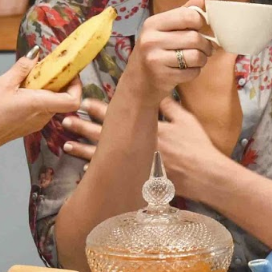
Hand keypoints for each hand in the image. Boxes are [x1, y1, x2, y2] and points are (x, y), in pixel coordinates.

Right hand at [0, 54, 81, 153]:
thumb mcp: (3, 83)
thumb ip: (22, 67)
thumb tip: (36, 52)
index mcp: (40, 104)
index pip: (74, 99)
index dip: (77, 85)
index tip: (68, 72)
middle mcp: (44, 116)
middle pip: (64, 98)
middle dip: (60, 81)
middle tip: (47, 68)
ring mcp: (38, 122)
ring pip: (53, 102)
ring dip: (48, 88)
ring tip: (30, 77)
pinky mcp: (31, 125)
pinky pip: (43, 108)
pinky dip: (39, 96)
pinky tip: (23, 90)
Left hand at [61, 97, 224, 199]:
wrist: (205, 175)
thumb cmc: (198, 146)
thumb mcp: (185, 120)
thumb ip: (169, 108)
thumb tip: (158, 93)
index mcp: (147, 128)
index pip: (119, 115)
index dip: (100, 109)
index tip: (85, 102)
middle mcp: (137, 144)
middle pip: (105, 134)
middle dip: (84, 127)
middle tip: (66, 121)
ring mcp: (136, 163)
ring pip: (103, 156)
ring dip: (84, 150)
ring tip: (67, 145)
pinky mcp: (138, 178)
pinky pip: (113, 175)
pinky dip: (100, 173)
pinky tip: (85, 172)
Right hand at [120, 0, 214, 103]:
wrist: (138, 82)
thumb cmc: (155, 51)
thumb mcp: (163, 29)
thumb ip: (182, 14)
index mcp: (153, 23)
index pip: (187, 15)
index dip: (201, 22)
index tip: (201, 28)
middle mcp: (151, 39)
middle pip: (194, 38)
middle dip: (206, 44)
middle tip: (206, 48)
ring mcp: (155, 59)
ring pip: (196, 56)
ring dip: (203, 59)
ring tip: (198, 59)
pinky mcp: (162, 77)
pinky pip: (192, 72)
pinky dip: (195, 71)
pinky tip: (188, 69)